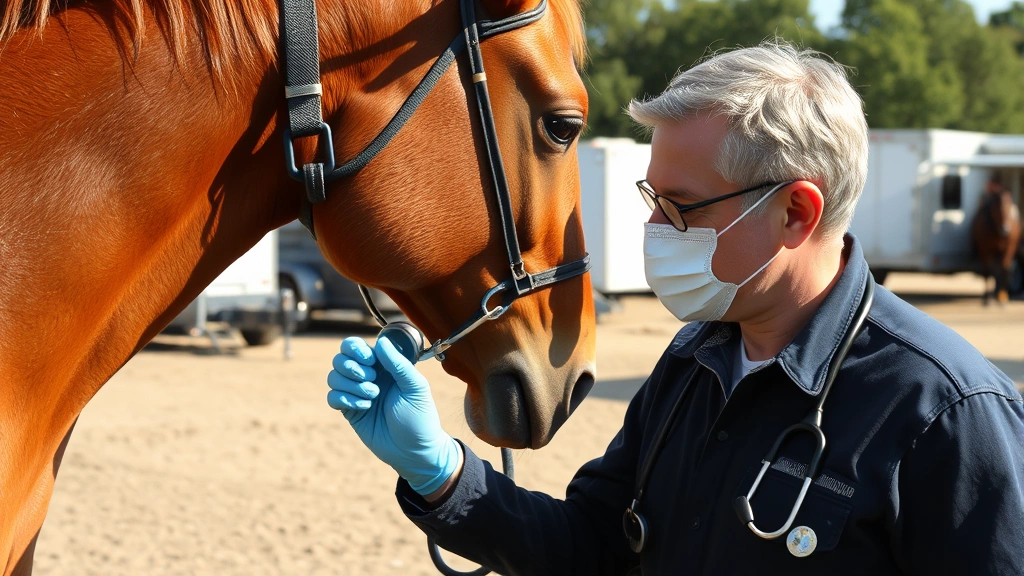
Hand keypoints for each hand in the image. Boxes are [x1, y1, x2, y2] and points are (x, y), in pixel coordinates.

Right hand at [326, 336, 460, 495]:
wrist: (414, 452)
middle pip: (340, 359)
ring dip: (350, 385)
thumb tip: (380, 342)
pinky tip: (364, 408)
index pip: (356, 346)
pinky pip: (333, 398)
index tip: (369, 360)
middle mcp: (368, 376)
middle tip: (373, 380)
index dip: (356, 349)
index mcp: (384, 365)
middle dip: (352, 368)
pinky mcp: (350, 412)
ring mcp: (357, 394)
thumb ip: (398, 363)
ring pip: (333, 377)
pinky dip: (344, 400)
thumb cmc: (420, 417)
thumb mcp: (415, 387)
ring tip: (372, 397)